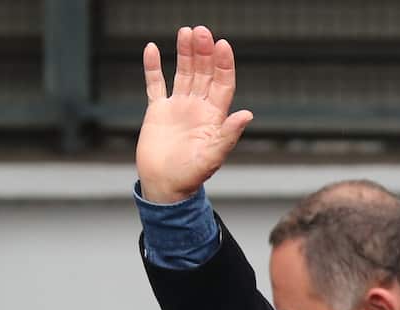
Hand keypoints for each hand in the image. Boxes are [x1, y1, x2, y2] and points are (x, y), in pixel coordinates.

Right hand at [137, 26, 253, 203]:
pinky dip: (153, 67)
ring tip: (186, 32)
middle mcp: (198, 108)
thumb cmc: (190, 177)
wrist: (164, 187)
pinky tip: (151, 48)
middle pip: (204, 73)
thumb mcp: (212, 156)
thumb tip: (247, 114)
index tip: (222, 45)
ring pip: (183, 73)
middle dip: (203, 52)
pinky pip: (155, 84)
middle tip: (201, 31)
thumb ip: (229, 135)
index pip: (223, 84)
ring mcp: (178, 107)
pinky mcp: (158, 111)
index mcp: (214, 117)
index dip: (223, 64)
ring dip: (185, 53)